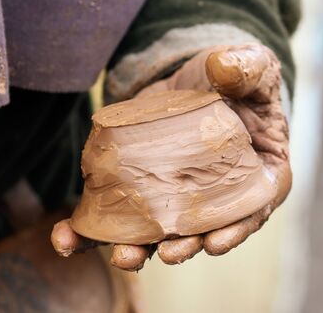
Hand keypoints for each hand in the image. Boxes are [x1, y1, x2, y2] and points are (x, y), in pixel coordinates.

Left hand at [51, 43, 291, 269]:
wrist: (192, 82)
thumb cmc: (232, 81)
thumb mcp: (250, 68)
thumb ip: (247, 68)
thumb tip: (223, 67)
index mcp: (253, 177)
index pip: (251, 210)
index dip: (236, 229)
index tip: (214, 243)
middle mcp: (215, 196)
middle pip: (202, 230)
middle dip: (183, 246)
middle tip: (166, 253)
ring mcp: (175, 197)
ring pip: (159, 232)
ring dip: (139, 248)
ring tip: (120, 255)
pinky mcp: (141, 187)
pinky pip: (118, 214)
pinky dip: (93, 231)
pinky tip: (69, 236)